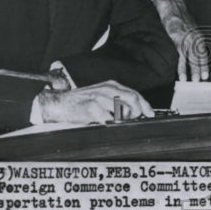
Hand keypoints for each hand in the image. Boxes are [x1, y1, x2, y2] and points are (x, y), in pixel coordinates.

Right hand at [37, 81, 155, 123]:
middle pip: (132, 99)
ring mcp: (99, 96)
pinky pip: (106, 118)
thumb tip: (137, 112)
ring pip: (121, 110)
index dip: (145, 105)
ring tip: (112, 121)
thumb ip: (119, 102)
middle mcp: (107, 88)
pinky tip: (104, 123)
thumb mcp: (103, 98)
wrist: (60, 103)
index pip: (135, 94)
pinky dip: (108, 123)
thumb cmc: (82, 103)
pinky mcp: (90, 106)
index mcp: (112, 85)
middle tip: (129, 120)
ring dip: (121, 119)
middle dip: (135, 113)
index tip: (150, 115)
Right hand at [154, 0, 209, 80]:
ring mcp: (186, 40)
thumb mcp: (191, 29)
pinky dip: (180, 67)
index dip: (205, 65)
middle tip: (200, 82)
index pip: (203, 54)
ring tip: (190, 81)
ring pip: (190, 59)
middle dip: (199, 71)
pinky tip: (180, 74)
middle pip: (198, 58)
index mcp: (199, 37)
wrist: (174, 8)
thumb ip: (193, 40)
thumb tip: (193, 51)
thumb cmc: (181, 18)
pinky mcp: (177, 40)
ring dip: (190, 71)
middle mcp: (195, 40)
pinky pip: (180, 56)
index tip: (207, 76)